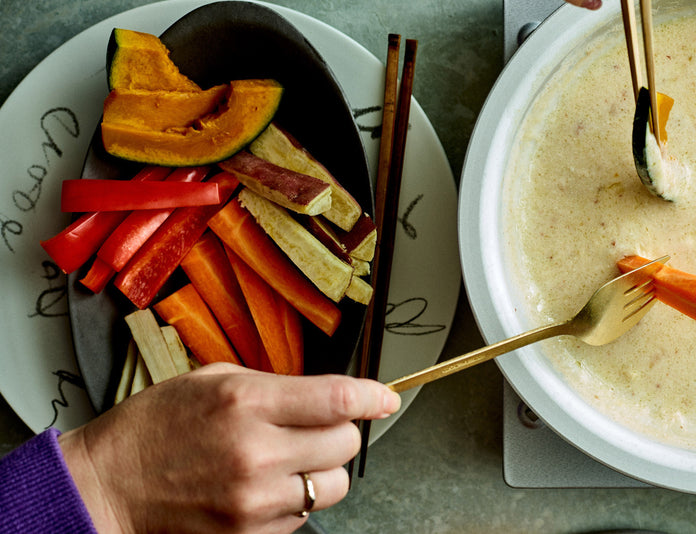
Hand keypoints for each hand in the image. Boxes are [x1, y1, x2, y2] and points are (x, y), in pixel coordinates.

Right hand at [59, 364, 400, 533]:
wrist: (108, 484)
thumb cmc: (156, 426)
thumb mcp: (215, 380)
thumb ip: (276, 386)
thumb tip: (331, 394)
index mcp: (247, 401)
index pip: (337, 399)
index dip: (372, 397)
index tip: (385, 398)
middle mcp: (256, 450)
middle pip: (344, 443)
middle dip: (342, 431)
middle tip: (321, 427)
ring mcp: (254, 497)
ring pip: (333, 485)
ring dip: (324, 469)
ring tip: (292, 458)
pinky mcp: (249, 531)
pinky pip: (304, 516)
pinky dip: (297, 500)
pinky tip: (267, 484)